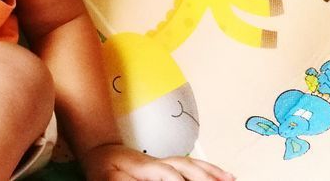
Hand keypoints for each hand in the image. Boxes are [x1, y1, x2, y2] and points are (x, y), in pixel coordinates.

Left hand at [81, 143, 233, 180]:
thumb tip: (165, 178)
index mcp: (143, 166)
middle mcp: (159, 162)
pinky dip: (211, 171)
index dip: (176, 180)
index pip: (167, 173)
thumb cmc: (104, 169)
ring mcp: (166, 162)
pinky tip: (226, 177)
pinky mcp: (171, 166)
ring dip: (212, 174)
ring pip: (192, 166)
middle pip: (185, 167)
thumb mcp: (108, 178)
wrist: (102, 152)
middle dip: (202, 177)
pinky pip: (194, 167)